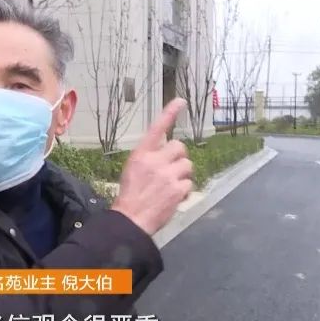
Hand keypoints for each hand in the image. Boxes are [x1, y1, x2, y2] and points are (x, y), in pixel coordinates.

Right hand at [111, 98, 192, 235]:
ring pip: (188, 166)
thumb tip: (165, 153)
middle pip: (180, 147)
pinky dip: (184, 191)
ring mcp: (168, 175)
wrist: (131, 219)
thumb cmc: (129, 196)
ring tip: (171, 186)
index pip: (157, 128)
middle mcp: (155, 161)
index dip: (170, 113)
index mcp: (141, 154)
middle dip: (179, 157)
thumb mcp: (132, 170)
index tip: (180, 101)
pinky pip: (189, 184)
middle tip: (172, 169)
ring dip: (183, 175)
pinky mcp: (178, 189)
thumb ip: (149, 159)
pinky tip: (174, 198)